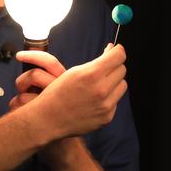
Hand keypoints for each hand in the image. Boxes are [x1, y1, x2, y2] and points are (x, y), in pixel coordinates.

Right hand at [10, 44, 127, 140]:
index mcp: (91, 75)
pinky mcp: (107, 116)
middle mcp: (101, 90)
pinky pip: (115, 101)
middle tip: (104, 69)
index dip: (118, 51)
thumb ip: (96, 62)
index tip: (115, 51)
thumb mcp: (74, 72)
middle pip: (122, 69)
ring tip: (99, 85)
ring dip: (114, 82)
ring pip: (122, 85)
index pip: (118, 56)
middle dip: (114, 66)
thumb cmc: (57, 93)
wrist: (48, 119)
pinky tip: (94, 100)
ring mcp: (105, 105)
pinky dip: (109, 98)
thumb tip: (112, 51)